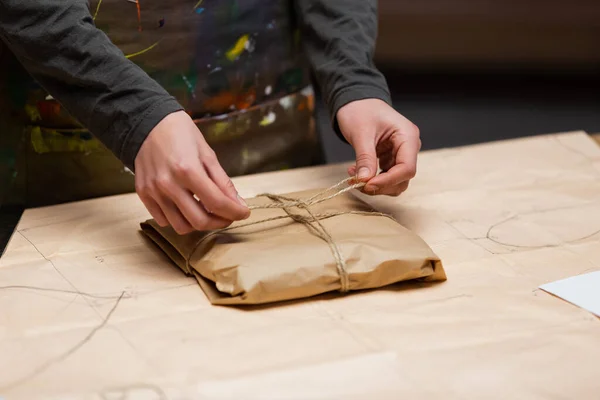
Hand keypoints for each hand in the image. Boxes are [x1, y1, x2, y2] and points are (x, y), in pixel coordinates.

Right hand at [134, 111, 249, 234]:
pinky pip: (163, 220)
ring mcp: (153, 191)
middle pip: (199, 221)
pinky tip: (186, 207)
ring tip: (206, 211)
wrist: (147, 123)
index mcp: (187, 170)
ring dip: (198, 223)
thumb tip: (238, 203)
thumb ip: (222, 181)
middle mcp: (168, 184)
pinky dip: (179, 219)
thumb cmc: (180, 134)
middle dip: (219, 222)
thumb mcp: (207, 153)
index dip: (235, 212)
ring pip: (181, 226)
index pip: (217, 203)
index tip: (243, 213)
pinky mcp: (143, 194)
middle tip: (227, 215)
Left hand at [337, 99, 420, 195]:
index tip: (367, 185)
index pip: (406, 168)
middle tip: (357, 183)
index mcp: (407, 136)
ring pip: (394, 181)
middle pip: (402, 178)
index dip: (388, 181)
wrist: (356, 101)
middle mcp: (408, 147)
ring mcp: (400, 153)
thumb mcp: (361, 133)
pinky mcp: (390, 158)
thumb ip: (365, 158)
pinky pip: (385, 176)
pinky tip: (356, 172)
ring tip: (354, 176)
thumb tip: (364, 181)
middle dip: (380, 185)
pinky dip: (371, 179)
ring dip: (375, 185)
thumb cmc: (361, 110)